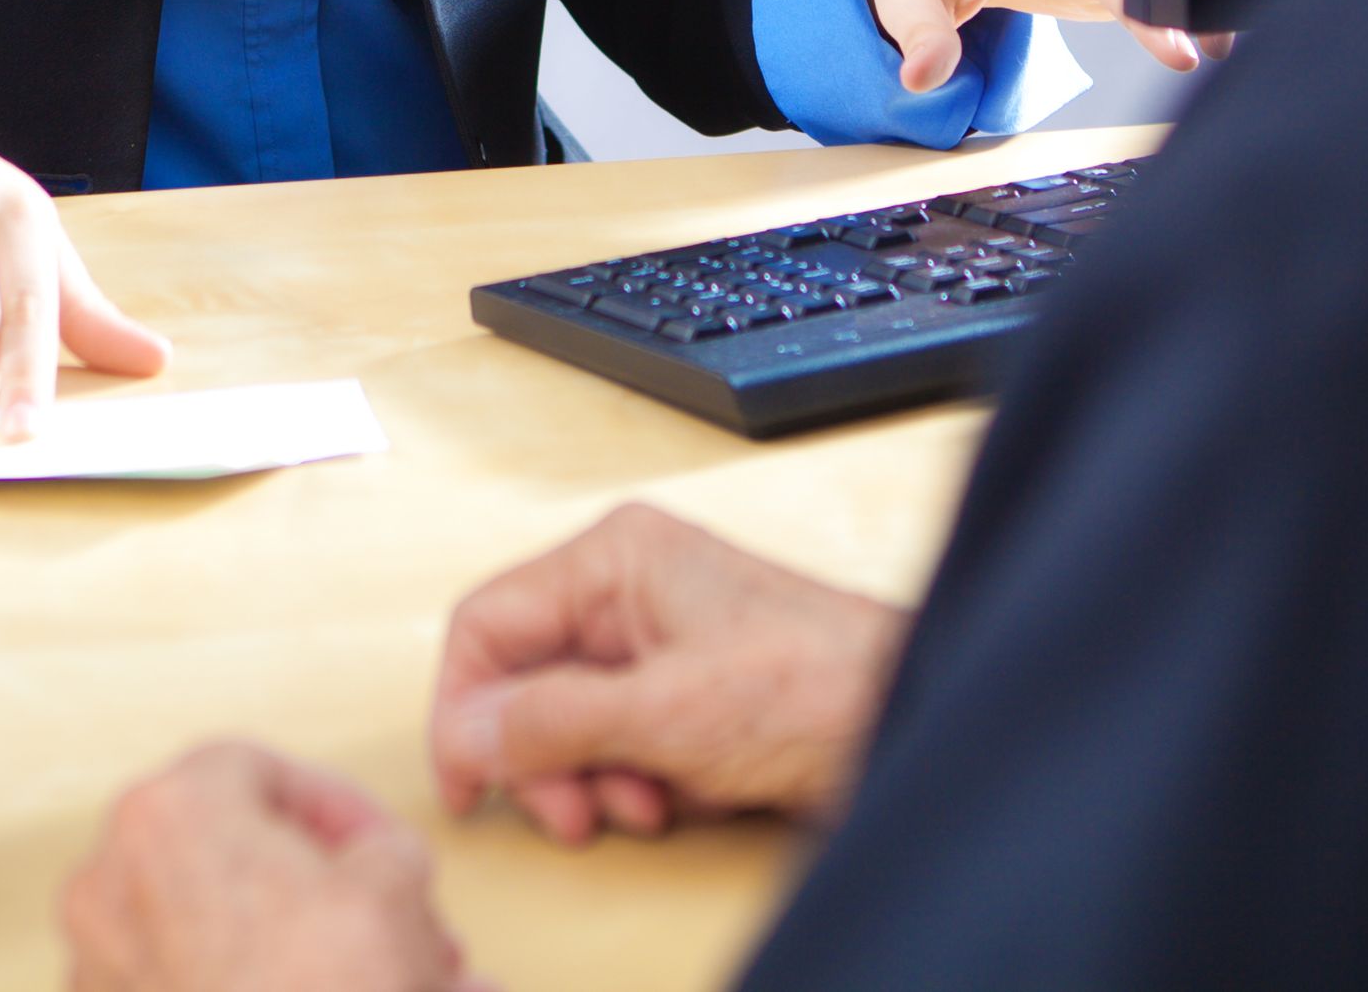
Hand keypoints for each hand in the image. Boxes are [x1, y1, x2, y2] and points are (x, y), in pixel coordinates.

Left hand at [61, 741, 484, 991]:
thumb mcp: (394, 888)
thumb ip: (383, 848)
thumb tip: (379, 869)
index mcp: (168, 814)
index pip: (258, 770)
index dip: (334, 806)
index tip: (376, 849)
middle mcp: (108, 883)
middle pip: (225, 854)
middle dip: (313, 885)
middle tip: (376, 917)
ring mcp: (96, 966)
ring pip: (204, 929)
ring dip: (286, 944)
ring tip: (359, 973)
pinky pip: (181, 985)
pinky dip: (241, 986)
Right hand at [429, 502, 906, 844]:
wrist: (904, 715)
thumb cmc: (818, 684)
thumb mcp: (664, 712)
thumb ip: (552, 721)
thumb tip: (467, 734)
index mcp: (615, 558)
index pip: (487, 623)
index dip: (463, 707)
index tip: (466, 782)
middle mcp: (628, 588)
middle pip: (524, 679)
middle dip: (542, 756)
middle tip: (572, 810)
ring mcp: (657, 639)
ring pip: (567, 719)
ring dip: (591, 776)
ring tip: (642, 802)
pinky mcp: (683, 688)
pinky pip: (616, 739)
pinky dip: (633, 779)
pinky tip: (677, 796)